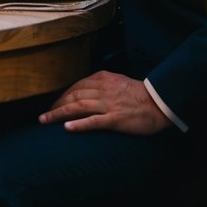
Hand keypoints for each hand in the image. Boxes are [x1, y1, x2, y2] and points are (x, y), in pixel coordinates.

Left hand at [38, 71, 171, 134]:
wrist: (161, 103)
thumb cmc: (141, 95)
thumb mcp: (118, 82)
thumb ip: (103, 84)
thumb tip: (87, 90)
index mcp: (103, 78)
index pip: (76, 86)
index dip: (63, 96)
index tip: (54, 104)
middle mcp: (102, 89)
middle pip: (73, 96)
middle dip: (56, 105)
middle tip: (45, 115)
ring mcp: (108, 104)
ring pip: (78, 107)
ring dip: (59, 113)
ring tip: (46, 120)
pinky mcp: (115, 119)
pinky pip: (94, 121)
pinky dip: (79, 124)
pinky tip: (67, 128)